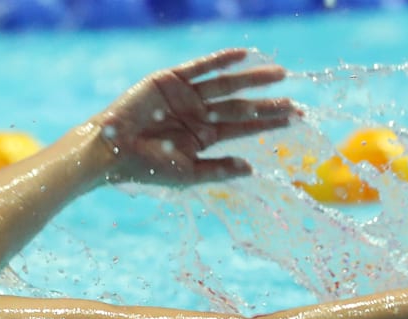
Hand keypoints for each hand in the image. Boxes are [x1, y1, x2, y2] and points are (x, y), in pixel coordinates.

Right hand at [93, 48, 299, 185]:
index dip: (268, 122)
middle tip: (296, 101)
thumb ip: (218, 170)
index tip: (295, 118)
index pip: (242, 126)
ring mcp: (186, 96)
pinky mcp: (170, 79)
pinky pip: (201, 67)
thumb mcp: (186, 173)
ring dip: (252, 79)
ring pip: (226, 85)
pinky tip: (243, 55)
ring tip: (279, 74)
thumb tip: (251, 170)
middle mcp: (198, 114)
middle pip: (240, 105)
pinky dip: (221, 60)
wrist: (112, 151)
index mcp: (203, 136)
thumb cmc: (145, 168)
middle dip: (267, 103)